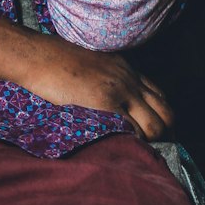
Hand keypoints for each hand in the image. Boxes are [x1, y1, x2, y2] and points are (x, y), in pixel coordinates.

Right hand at [2, 27, 173, 139]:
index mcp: (127, 69)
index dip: (159, 118)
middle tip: (144, 145)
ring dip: (147, 141)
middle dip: (161, 133)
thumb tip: (111, 104)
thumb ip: (107, 81)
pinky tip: (118, 145)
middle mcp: (130, 79)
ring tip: (130, 148)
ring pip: (155, 126)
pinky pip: (133, 129)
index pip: (161, 97)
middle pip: (167, 114)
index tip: (149, 132)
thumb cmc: (55, 62)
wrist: (37, 55)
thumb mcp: (91, 66)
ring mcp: (120, 91)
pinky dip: (130, 141)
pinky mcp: (105, 102)